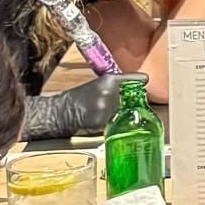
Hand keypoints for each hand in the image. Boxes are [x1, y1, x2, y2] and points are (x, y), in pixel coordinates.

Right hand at [22, 74, 146, 140]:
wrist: (60, 112)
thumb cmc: (78, 98)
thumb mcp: (97, 86)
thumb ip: (115, 86)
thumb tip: (136, 85)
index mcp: (108, 81)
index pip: (132, 79)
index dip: (140, 81)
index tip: (145, 81)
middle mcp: (109, 93)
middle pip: (132, 99)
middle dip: (132, 103)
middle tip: (127, 105)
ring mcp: (106, 109)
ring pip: (125, 113)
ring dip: (122, 116)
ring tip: (107, 114)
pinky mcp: (103, 123)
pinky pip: (115, 125)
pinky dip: (113, 125)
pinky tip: (103, 122)